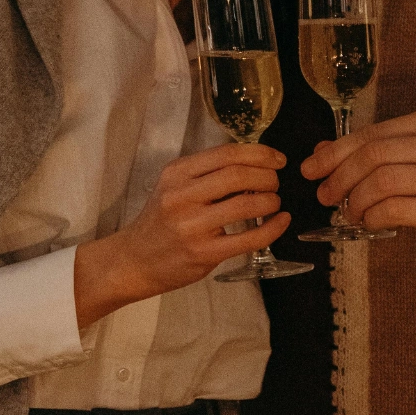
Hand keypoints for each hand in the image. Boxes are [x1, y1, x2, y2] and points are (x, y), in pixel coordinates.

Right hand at [74, 143, 288, 326]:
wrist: (134, 260)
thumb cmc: (160, 221)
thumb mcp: (174, 186)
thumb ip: (206, 174)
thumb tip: (254, 163)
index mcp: (177, 173)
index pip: (226, 153)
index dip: (260, 153)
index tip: (277, 159)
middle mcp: (182, 195)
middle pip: (238, 175)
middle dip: (268, 176)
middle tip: (275, 182)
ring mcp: (192, 226)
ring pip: (246, 204)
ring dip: (271, 200)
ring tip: (274, 202)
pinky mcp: (204, 253)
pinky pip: (248, 238)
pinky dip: (272, 228)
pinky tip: (281, 221)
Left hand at [301, 105, 415, 268]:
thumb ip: (384, 150)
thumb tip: (323, 152)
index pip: (375, 131)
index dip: (336, 151)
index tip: (312, 168)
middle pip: (374, 153)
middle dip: (339, 176)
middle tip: (325, 196)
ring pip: (383, 181)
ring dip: (355, 200)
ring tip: (350, 213)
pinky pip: (397, 210)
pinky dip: (373, 217)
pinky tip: (369, 223)